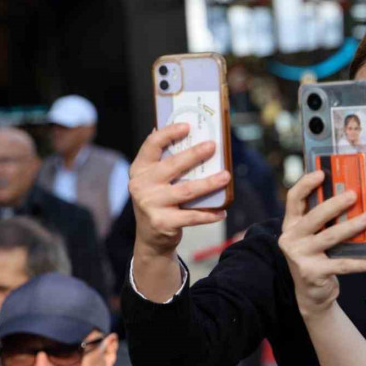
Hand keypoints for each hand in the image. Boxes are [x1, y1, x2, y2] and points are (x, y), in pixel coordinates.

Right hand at [129, 123, 228, 256]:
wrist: (150, 238)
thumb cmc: (159, 201)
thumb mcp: (155, 180)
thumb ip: (166, 161)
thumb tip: (190, 134)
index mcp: (140, 169)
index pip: (151, 145)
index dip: (168, 133)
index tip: (188, 126)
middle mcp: (141, 185)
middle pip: (172, 166)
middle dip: (194, 154)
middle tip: (213, 146)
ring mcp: (151, 204)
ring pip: (186, 190)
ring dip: (209, 183)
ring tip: (226, 176)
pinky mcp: (162, 222)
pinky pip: (192, 216)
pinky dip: (209, 214)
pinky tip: (222, 211)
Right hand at [280, 171, 365, 318]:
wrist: (311, 293)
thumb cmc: (318, 256)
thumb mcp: (315, 235)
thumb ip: (325, 219)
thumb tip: (354, 197)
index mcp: (291, 224)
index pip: (293, 199)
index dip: (306, 184)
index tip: (321, 173)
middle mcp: (291, 238)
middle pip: (314, 216)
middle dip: (335, 204)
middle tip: (354, 194)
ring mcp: (300, 256)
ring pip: (329, 237)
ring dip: (351, 227)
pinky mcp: (313, 273)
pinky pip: (342, 265)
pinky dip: (361, 263)